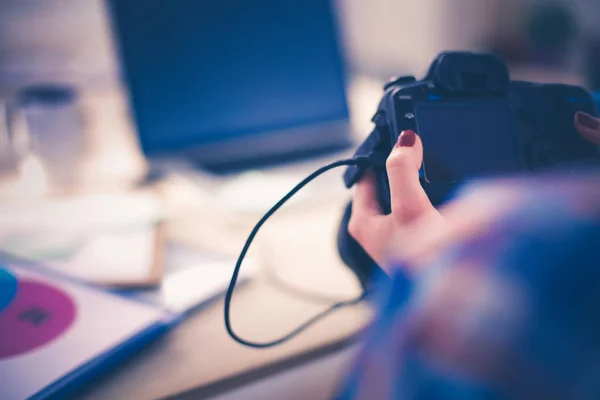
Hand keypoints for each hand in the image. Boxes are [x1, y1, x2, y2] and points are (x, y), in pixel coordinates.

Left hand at [349, 113, 599, 271]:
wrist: (448, 298)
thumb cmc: (422, 264)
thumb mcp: (410, 208)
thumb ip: (403, 171)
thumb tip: (405, 141)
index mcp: (362, 221)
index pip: (362, 174)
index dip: (376, 152)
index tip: (397, 133)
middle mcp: (374, 229)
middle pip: (383, 182)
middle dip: (399, 163)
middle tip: (419, 143)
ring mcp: (395, 235)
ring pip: (401, 194)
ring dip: (415, 178)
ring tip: (433, 160)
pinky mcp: (416, 241)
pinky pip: (417, 206)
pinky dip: (427, 194)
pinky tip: (445, 189)